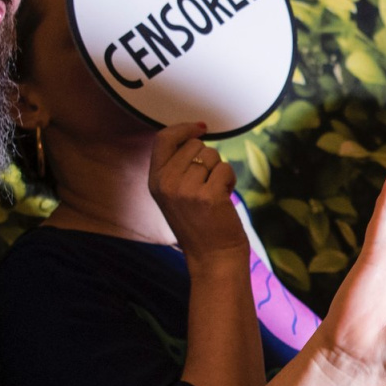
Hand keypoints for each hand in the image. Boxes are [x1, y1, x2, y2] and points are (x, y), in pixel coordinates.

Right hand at [147, 123, 247, 265]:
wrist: (212, 257)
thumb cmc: (199, 224)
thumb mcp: (174, 195)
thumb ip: (176, 167)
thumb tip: (194, 134)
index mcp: (155, 181)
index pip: (163, 139)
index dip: (183, 129)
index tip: (200, 128)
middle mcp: (166, 183)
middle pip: (194, 145)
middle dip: (208, 159)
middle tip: (207, 184)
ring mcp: (185, 190)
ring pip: (212, 156)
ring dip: (219, 171)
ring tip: (214, 194)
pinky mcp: (207, 195)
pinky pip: (225, 169)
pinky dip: (230, 181)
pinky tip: (223, 199)